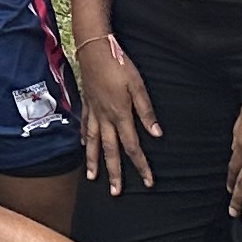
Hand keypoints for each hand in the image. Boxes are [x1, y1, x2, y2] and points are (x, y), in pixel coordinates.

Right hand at [75, 34, 157, 196]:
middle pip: (111, 151)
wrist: (94, 49)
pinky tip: (85, 146)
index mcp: (120, 115)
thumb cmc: (119, 65)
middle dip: (114, 173)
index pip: (132, 147)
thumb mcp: (138, 86)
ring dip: (94, 162)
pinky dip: (85, 139)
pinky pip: (86, 126)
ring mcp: (94, 112)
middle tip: (115, 192)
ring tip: (92, 178)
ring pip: (94, 142)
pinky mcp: (87, 103)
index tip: (148, 181)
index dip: (141, 165)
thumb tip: (156, 134)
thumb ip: (146, 111)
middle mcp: (105, 118)